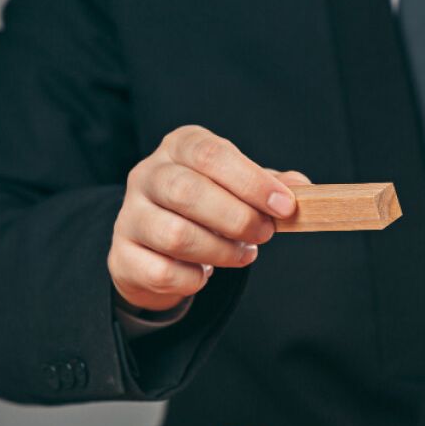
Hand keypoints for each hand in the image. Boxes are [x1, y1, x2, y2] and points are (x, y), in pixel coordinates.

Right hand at [108, 125, 310, 310]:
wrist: (160, 246)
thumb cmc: (210, 206)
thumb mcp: (242, 187)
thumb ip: (272, 186)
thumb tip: (302, 187)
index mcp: (181, 146)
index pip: (212, 154)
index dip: (252, 182)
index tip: (285, 206)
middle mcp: (147, 174)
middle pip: (188, 192)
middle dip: (238, 218)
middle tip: (266, 233)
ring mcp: (129, 215)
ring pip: (175, 235)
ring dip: (222, 251)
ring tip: (244, 254)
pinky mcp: (122, 255)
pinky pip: (162, 272)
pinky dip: (194, 279)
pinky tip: (206, 273)